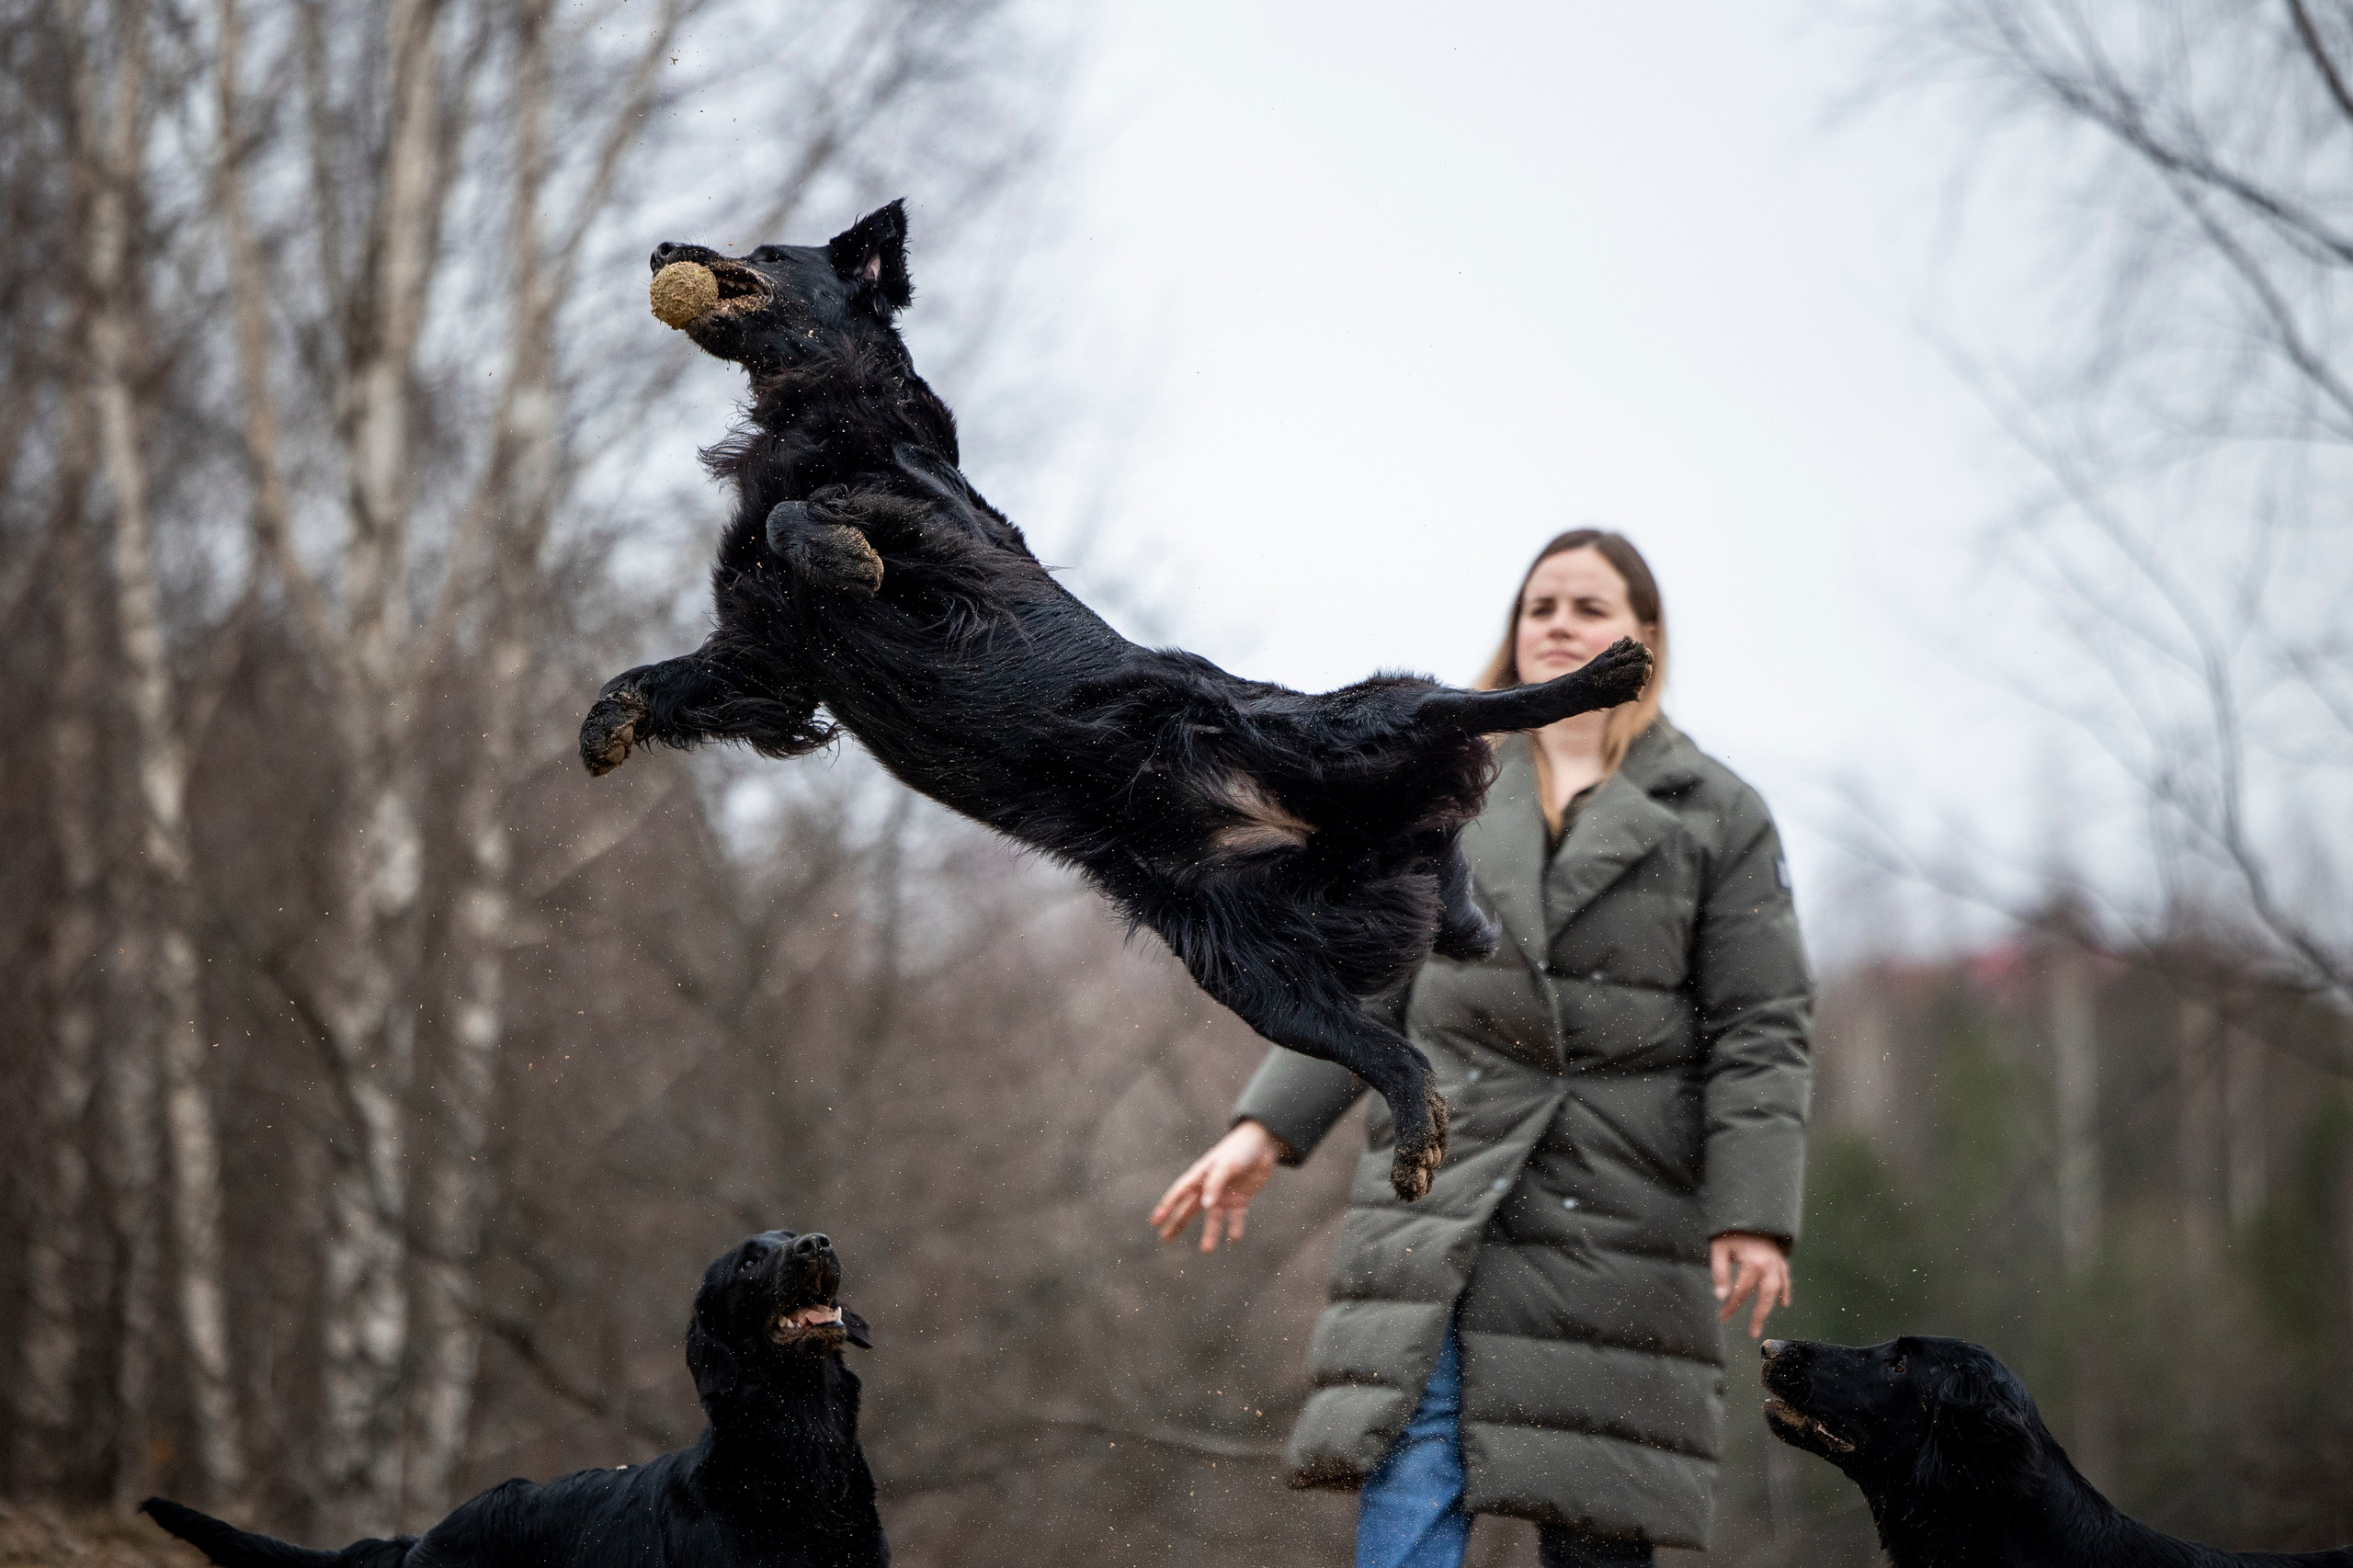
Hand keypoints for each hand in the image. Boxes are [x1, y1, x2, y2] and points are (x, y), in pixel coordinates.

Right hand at [1151, 1121, 1286, 1252]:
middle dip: (1177, 1223)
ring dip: (1210, 1233)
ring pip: (1213, 1218)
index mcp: (1200, 1175)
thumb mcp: (1227, 1165)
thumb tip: (1205, 1206)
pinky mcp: (1240, 1199)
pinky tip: (1234, 1240)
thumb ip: (1215, 1184)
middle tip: (1165, 1239)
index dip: (1166, 1207)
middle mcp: (1209, 1187)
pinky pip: (1236, 1218)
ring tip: (1206, 1250)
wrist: (1264, 1143)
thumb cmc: (1240, 1149)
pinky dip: (1235, 1228)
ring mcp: (1224, 1195)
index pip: (1179, 1193)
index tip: (1155, 1221)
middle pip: (1189, 1208)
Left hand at [1712, 1231, 1790, 1338]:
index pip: (1741, 1293)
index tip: (1722, 1318)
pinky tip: (1784, 1302)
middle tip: (1752, 1334)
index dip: (1731, 1307)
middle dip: (1757, 1316)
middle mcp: (1769, 1266)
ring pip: (1776, 1290)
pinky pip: (1785, 1278)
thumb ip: (1719, 1272)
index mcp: (1752, 1264)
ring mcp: (1777, 1263)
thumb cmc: (1731, 1230)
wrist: (1751, 1209)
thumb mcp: (1719, 1248)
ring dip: (1769, 1307)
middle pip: (1764, 1297)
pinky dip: (1785, 1290)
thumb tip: (1720, 1297)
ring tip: (1761, 1322)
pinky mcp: (1780, 1259)